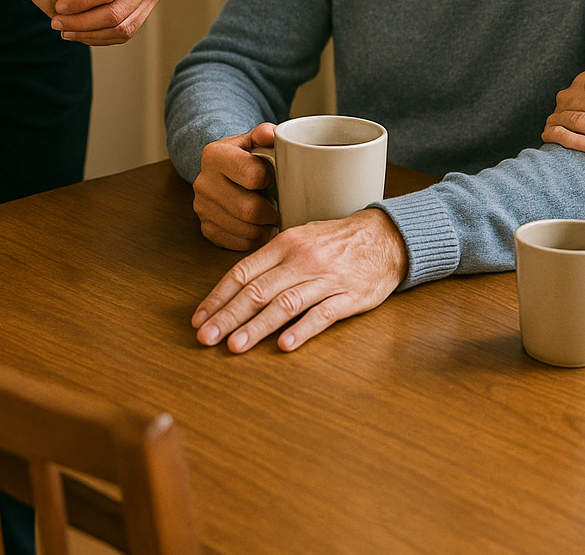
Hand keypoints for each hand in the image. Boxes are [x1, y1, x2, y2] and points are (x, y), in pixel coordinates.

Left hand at [20, 0, 168, 44]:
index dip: (80, 3)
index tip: (57, 5)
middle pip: (115, 15)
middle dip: (81, 23)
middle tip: (55, 22)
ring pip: (123, 29)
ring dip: (91, 35)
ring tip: (65, 31)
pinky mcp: (148, 3)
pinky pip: (127, 29)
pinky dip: (104, 36)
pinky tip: (82, 32)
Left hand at [191, 208, 408, 352]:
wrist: (386, 237)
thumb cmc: (337, 242)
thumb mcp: (301, 238)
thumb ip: (272, 260)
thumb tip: (237, 286)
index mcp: (286, 244)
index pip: (243, 272)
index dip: (218, 297)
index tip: (199, 319)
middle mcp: (302, 260)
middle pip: (258, 290)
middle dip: (229, 316)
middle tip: (206, 338)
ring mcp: (326, 279)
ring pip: (285, 303)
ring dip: (258, 327)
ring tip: (235, 346)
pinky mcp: (348, 297)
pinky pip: (322, 315)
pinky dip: (302, 330)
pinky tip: (285, 345)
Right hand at [193, 124, 280, 249]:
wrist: (220, 168)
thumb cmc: (243, 154)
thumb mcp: (252, 138)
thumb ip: (264, 133)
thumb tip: (272, 134)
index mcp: (215, 155)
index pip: (253, 176)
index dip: (270, 178)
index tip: (273, 177)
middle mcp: (204, 182)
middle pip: (249, 209)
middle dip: (270, 211)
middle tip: (279, 207)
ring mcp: (202, 207)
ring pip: (245, 230)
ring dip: (264, 228)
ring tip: (271, 218)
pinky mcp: (205, 228)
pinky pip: (236, 243)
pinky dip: (253, 239)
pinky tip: (259, 228)